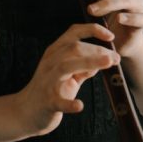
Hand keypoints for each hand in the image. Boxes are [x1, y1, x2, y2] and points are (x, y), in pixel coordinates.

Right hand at [14, 23, 118, 137]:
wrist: (26, 111)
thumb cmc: (49, 90)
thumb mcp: (66, 74)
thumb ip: (83, 66)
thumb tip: (104, 58)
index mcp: (55, 53)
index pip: (73, 33)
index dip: (93, 30)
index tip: (111, 36)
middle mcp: (50, 63)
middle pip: (74, 48)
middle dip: (98, 50)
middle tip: (116, 58)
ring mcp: (48, 82)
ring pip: (66, 66)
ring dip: (89, 62)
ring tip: (108, 63)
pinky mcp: (48, 102)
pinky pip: (59, 101)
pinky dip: (70, 104)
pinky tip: (80, 105)